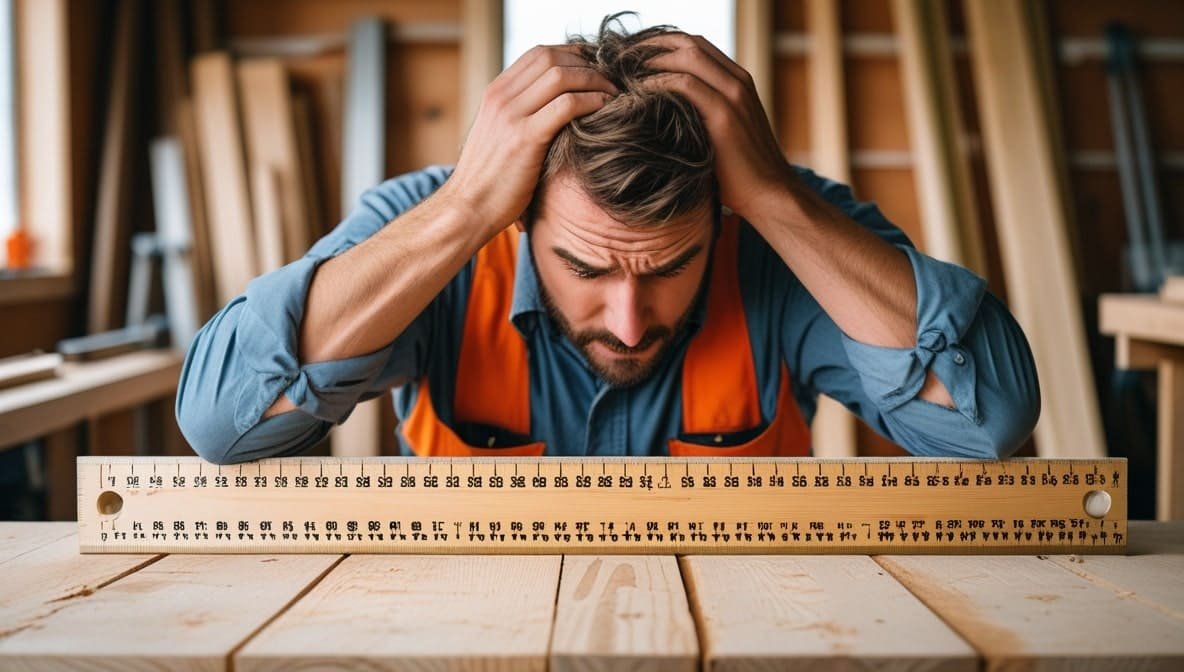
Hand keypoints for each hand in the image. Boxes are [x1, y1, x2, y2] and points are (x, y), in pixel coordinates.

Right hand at [441, 45, 616, 234]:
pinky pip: (566, 105)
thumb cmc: (489, 179)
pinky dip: (591, 101)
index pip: (538, 53)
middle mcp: (500, 97)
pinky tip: (605, 108)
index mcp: (495, 93)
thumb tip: (549, 107)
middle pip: (551, 57)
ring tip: (613, 93)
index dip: (572, 54)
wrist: (467, 208)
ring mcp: (511, 116)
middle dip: (587, 63)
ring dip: (594, 80)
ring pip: (561, 76)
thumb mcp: (497, 135)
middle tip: (609, 78)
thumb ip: (518, 115)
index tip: (595, 68)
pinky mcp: (525, 138)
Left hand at [641, 33, 790, 222]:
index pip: (695, 44)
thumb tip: (659, 107)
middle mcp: (738, 80)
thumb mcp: (721, 130)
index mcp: (738, 80)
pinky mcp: (725, 115)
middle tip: (621, 58)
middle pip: (688, 42)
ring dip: (651, 58)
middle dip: (651, 44)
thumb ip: (700, 111)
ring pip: (687, 55)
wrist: (767, 193)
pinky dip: (658, 82)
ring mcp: (734, 95)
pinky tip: (638, 90)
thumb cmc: (740, 169)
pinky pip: (685, 84)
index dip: (661, 44)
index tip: (632, 56)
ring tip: (624, 70)